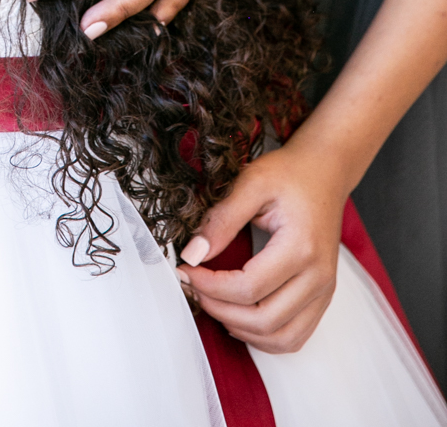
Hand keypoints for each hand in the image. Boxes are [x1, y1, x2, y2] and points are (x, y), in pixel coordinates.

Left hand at [178, 143, 346, 352]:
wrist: (325, 172)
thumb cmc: (289, 173)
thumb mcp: (252, 182)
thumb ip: (222, 219)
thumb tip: (192, 254)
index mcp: (302, 248)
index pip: (249, 287)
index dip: (210, 285)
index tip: (185, 270)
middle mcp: (318, 277)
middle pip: (264, 320)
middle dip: (220, 310)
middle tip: (193, 287)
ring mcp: (324, 291)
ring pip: (282, 338)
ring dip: (242, 330)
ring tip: (212, 304)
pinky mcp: (323, 296)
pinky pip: (295, 336)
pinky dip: (265, 337)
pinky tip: (239, 318)